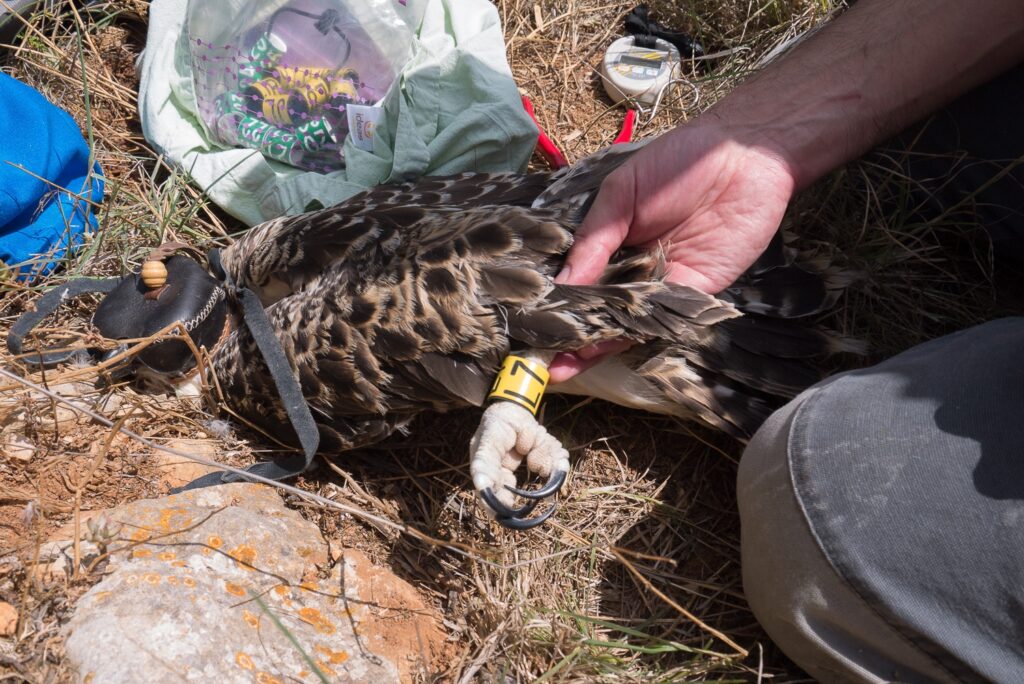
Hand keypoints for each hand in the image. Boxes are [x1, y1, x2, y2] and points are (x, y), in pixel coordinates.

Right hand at [549, 124, 796, 382]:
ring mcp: (659, 285)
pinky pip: (657, 322)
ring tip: (559, 367)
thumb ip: (593, 240)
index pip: (571, 278)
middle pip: (593, 308)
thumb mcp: (621, 194)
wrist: (745, 156)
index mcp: (605, 242)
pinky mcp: (692, 294)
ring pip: (621, 322)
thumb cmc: (677, 163)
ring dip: (592, 346)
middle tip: (535, 360)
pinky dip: (630, 336)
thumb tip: (560, 283)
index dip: (548, 301)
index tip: (521, 324)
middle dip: (566, 335)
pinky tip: (600, 351)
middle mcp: (627, 269)